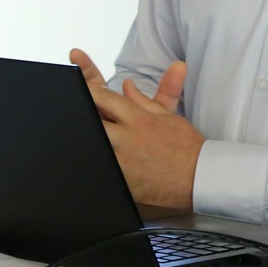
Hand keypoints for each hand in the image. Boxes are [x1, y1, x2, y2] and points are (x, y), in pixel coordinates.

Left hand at [75, 53, 199, 208]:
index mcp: (138, 118)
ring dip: (84, 140)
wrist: (200, 175)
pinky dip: (94, 166)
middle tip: (67, 114)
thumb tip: (126, 86)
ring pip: (94, 146)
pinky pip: (101, 171)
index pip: (104, 99)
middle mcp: (127, 137)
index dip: (87, 92)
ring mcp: (123, 160)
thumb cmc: (187, 147)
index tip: (75, 88)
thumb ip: (143, 100)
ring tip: (68, 140)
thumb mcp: (167, 117)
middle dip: (79, 115)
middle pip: (93, 122)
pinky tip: (82, 166)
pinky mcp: (123, 180)